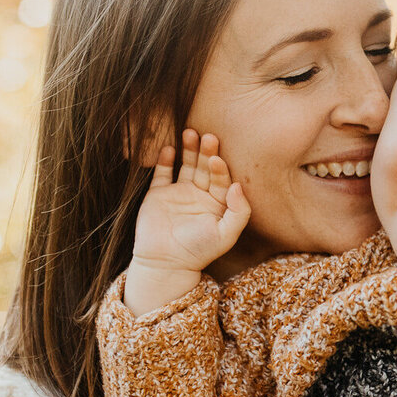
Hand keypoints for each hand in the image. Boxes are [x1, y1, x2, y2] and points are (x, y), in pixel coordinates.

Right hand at [123, 129, 249, 314]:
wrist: (165, 263)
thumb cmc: (199, 251)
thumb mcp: (226, 234)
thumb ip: (239, 211)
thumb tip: (237, 186)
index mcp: (218, 203)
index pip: (222, 178)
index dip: (220, 168)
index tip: (217, 159)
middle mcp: (200, 194)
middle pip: (205, 166)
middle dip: (206, 151)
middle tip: (208, 136)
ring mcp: (178, 192)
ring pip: (186, 164)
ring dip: (188, 149)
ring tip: (189, 132)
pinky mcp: (158, 194)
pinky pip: (163, 173)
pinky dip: (165, 160)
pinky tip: (169, 148)